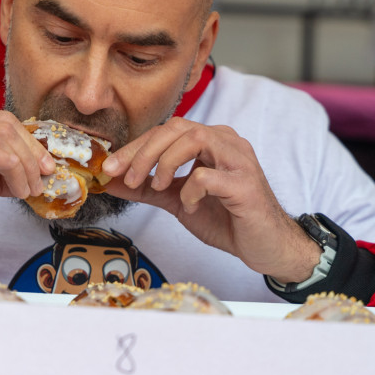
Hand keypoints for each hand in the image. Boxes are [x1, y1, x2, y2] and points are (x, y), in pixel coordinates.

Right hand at [0, 108, 55, 249]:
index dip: (29, 142)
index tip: (45, 166)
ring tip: (29, 190)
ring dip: (24, 165)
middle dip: (32, 152)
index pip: (0, 120)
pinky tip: (14, 189)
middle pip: (4, 124)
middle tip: (44, 179)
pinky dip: (10, 168)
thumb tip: (24, 179)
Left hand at [101, 118, 320, 282]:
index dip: (134, 146)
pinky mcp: (245, 183)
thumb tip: (109, 180)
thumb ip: (145, 188)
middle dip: (143, 151)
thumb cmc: (226, 219)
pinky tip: (190, 206)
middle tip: (126, 176)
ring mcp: (239, 159)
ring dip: (165, 162)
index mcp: (210, 141)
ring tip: (157, 187)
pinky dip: (190, 190)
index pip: (165, 130)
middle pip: (176, 127)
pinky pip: (207, 175)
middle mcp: (226, 142)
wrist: (265, 247)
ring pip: (194, 138)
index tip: (109, 167)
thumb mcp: (177, 201)